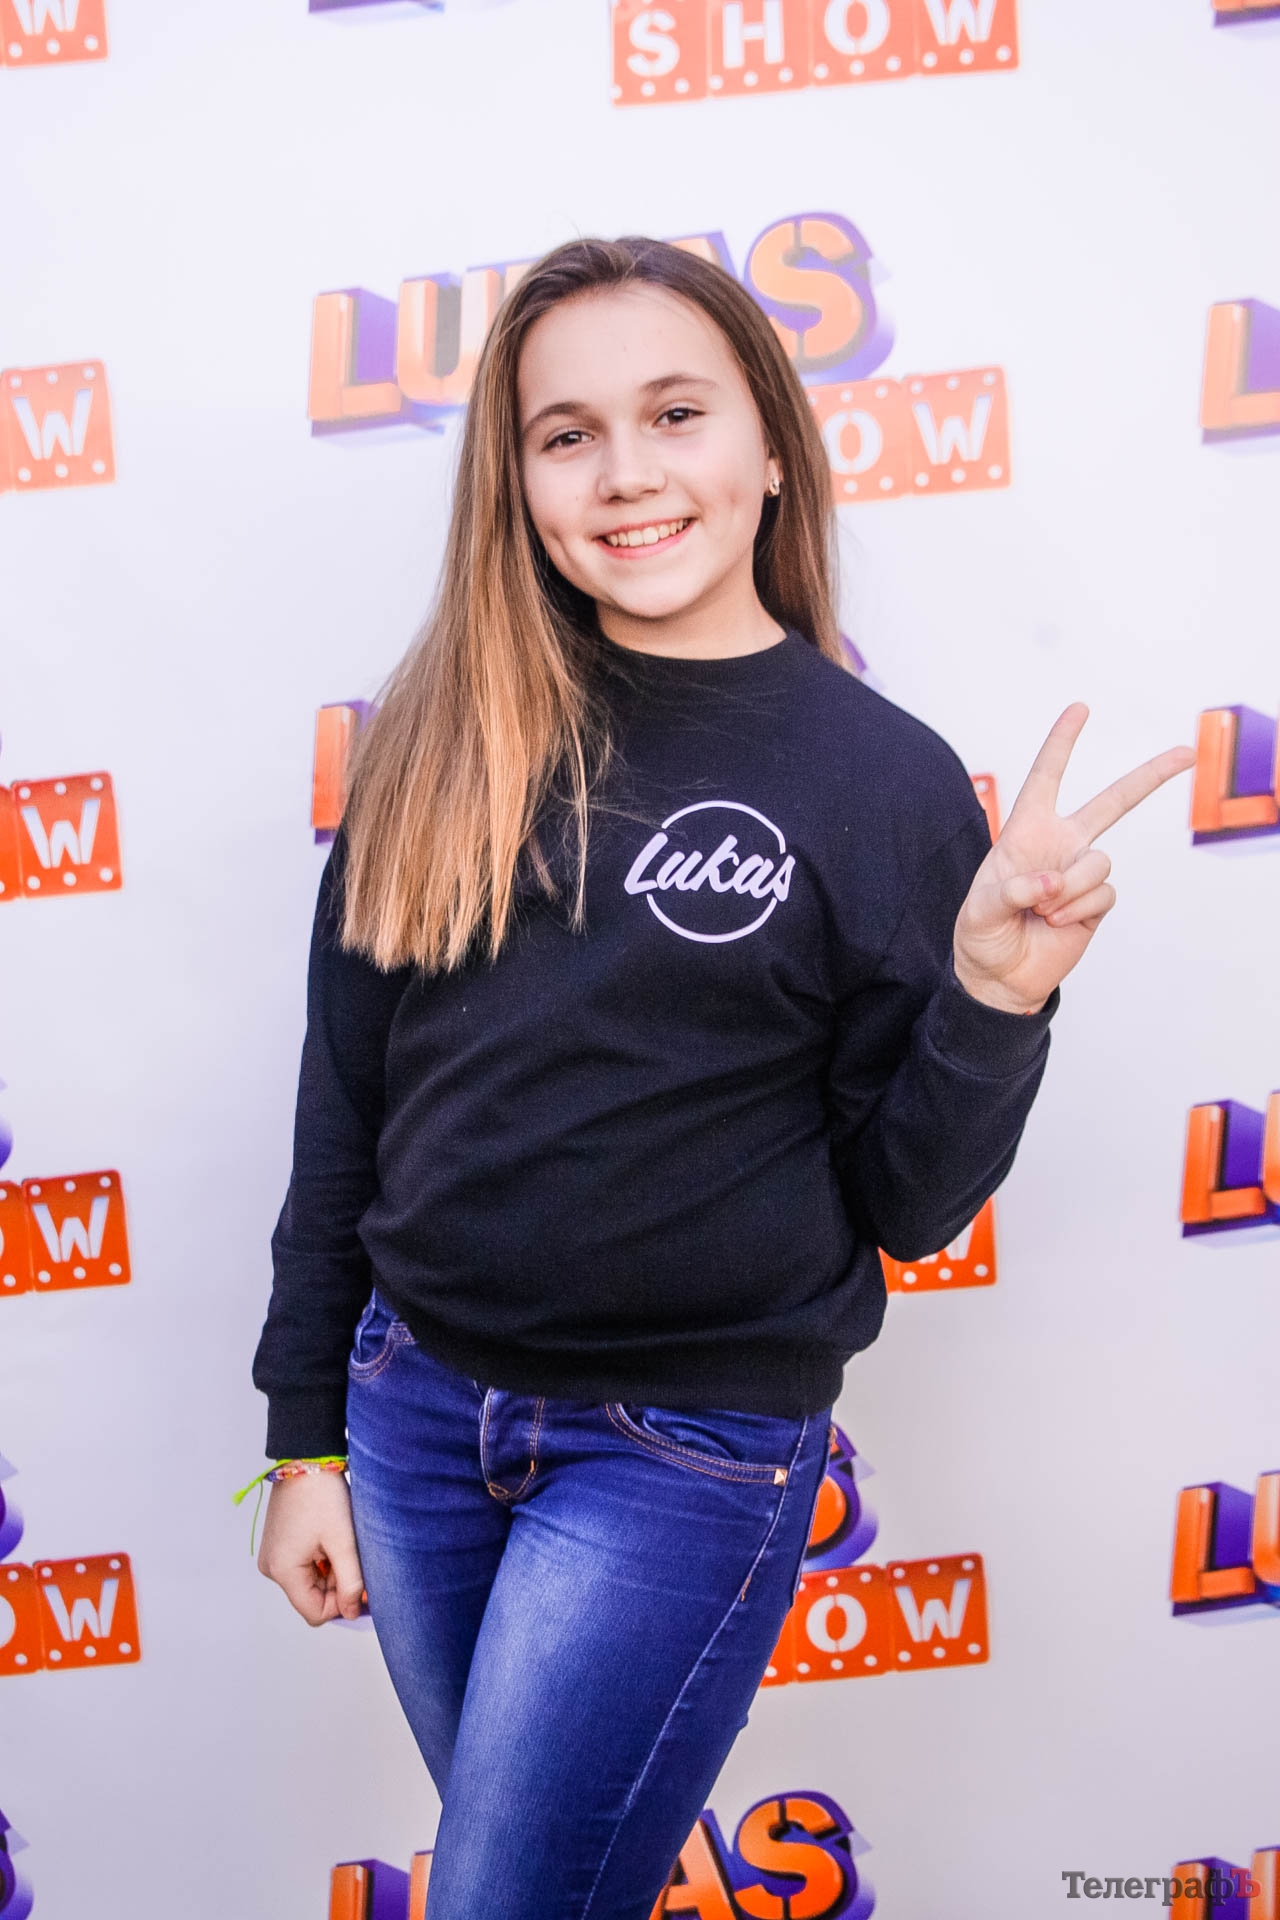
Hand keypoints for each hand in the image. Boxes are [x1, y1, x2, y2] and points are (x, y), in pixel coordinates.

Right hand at [257, 1471, 365, 1625]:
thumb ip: (351, 1583)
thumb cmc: (322, 1495)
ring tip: (342, 1541)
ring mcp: (273, 1555)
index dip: (342, 1604)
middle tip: (356, 1557)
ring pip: (309, 1582)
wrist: (306, 1457)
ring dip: (331, 1570)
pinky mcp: (278, 1544)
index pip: (315, 1613)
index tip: (362, 1582)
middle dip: (337, 1584)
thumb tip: (353, 1612)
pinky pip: (303, 1566)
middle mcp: (271, 1567)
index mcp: (282, 1570)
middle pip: (312, 1597)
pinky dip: (321, 1559)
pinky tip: (332, 1537)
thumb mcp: (343, 1541)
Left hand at [952, 703, 1195, 1014]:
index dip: (1062, 743)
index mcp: (1026, 832)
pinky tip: (1057, 924)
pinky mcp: (1096, 903)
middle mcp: (1061, 845)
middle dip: (1150, 777)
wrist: (1000, 976)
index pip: (1046, 778)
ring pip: (1100, 861)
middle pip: (1112, 802)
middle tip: (1186, 753)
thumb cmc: (982, 934)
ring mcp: (1081, 873)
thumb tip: (1052, 884)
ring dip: (1070, 889)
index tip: (1080, 709)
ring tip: (1043, 911)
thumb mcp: (980, 910)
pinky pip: (1103, 894)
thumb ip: (1012, 891)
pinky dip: (1078, 910)